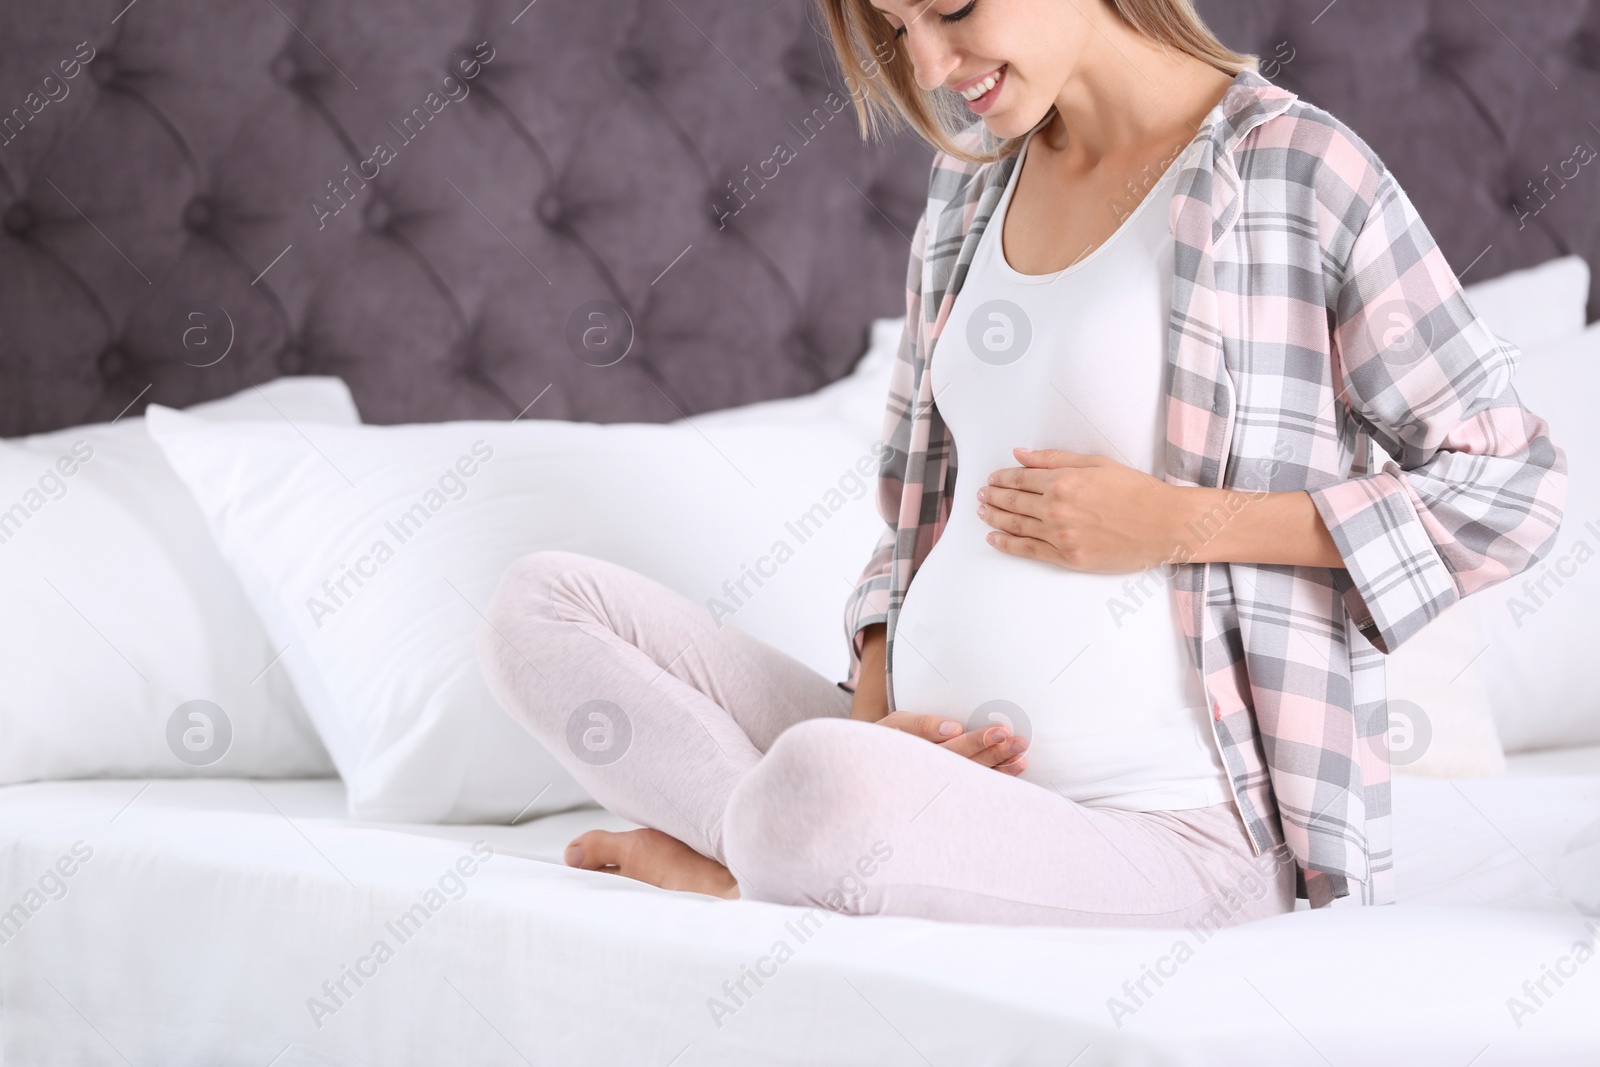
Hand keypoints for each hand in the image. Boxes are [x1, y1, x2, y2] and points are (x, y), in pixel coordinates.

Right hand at [874, 711, 1027, 774]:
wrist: (874, 771)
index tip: (1000, 731)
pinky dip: (997, 778)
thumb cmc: (887, 739)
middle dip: (996, 753)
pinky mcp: (949, 790)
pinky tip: (1015, 769)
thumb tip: (954, 727)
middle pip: (969, 765)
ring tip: (1022, 757)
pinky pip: (977, 787)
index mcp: (921, 758)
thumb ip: (922, 725)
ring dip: (1001, 768)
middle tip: (1018, 741)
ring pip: (976, 779)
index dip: (977, 741)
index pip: (954, 750)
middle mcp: (934, 775)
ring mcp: (942, 786)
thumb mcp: (896, 725)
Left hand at [976, 447, 1185, 571]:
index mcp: (1064, 481)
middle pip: (1013, 502)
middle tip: (981, 494)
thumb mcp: (1097, 463)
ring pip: (1016, 525)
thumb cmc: (1137, 491)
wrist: (1165, 525)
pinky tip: (994, 538)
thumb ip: (1054, 459)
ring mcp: (1061, 535)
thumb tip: (1020, 454)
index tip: (992, 478)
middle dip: (993, 496)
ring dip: (994, 517)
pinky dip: (1007, 544)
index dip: (1002, 478)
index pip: (1020, 478)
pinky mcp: (1068, 557)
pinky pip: (1028, 550)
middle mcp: (1057, 509)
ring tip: (982, 511)